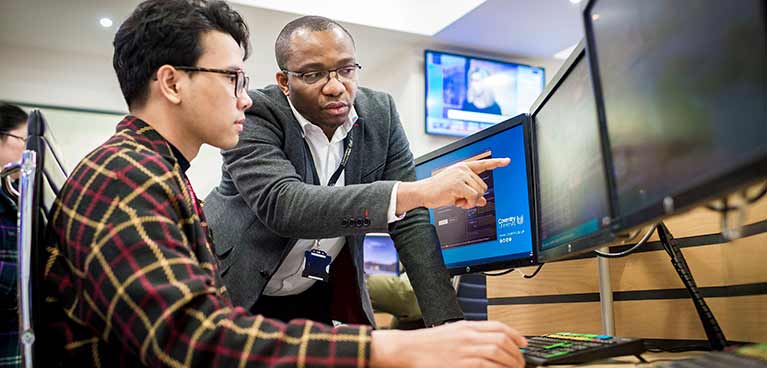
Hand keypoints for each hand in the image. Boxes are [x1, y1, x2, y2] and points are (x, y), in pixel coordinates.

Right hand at [370, 320, 526, 367]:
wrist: (407, 349)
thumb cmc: (425, 344)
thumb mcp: (450, 332)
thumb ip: (468, 335)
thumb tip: (487, 342)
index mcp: (466, 326)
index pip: (499, 326)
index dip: (516, 335)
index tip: (523, 343)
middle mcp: (468, 336)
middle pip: (502, 340)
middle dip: (516, 352)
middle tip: (521, 361)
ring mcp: (465, 349)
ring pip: (499, 352)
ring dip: (511, 362)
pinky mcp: (462, 364)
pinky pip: (488, 366)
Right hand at [397, 158, 509, 212]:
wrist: (422, 192)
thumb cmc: (437, 191)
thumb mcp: (457, 193)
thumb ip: (471, 195)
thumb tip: (483, 202)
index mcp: (463, 167)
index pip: (483, 164)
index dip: (496, 163)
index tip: (507, 160)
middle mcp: (463, 169)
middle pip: (483, 186)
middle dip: (475, 197)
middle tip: (461, 199)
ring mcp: (460, 175)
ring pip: (479, 193)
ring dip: (470, 201)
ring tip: (458, 200)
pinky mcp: (458, 183)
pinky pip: (473, 197)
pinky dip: (468, 203)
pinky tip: (458, 202)